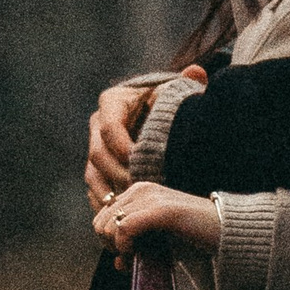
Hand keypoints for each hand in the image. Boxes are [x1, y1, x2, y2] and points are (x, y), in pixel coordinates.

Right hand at [85, 66, 203, 204]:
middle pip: (97, 154)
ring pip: (93, 175)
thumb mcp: (178, 93)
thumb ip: (188, 85)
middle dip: (119, 174)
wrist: (163, 120)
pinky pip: (95, 190)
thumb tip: (196, 72)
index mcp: (112, 102)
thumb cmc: (172, 104)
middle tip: (141, 190)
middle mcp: (97, 125)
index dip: (124, 147)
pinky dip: (108, 204)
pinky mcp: (97, 170)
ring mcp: (94, 149)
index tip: (143, 163)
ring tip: (133, 207)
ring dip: (111, 193)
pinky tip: (124, 216)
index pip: (109, 127)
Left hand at [92, 181, 220, 266]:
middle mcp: (141, 189)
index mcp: (139, 191)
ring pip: (108, 227)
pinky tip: (139, 254)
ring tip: (139, 258)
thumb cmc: (197, 237)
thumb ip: (136, 244)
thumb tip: (116, 262)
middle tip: (131, 259)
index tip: (128, 257)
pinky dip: (126, 247)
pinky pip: (123, 229)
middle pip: (100, 223)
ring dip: (119, 249)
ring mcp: (150, 197)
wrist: (227, 232)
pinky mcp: (160, 210)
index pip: (102, 218)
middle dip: (111, 247)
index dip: (109, 242)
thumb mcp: (160, 238)